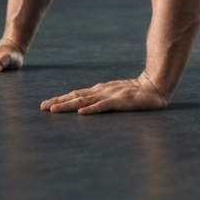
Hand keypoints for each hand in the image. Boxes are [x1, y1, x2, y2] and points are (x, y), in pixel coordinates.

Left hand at [40, 72, 168, 113]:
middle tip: (42, 107)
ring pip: (85, 101)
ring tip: (53, 110)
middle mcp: (102, 91)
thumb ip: (104, 101)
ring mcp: (111, 95)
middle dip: (59, 102)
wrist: (157, 86)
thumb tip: (87, 107)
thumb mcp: (117, 97)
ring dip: (68, 105)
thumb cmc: (137, 94)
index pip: (77, 94)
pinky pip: (103, 106)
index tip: (46, 105)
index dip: (62, 99)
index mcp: (100, 90)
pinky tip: (81, 112)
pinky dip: (91, 109)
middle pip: (77, 96)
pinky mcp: (121, 101)